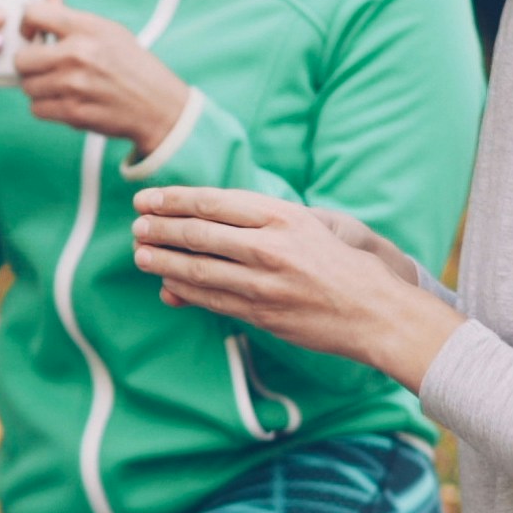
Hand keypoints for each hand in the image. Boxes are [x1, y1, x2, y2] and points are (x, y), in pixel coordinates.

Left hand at [13, 0, 193, 147]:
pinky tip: (65, 100)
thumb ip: (72, 16)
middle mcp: (77, 54)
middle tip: (42, 66)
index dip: (26, 24)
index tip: (29, 33)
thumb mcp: (109, 30)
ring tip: (59, 85)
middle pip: (22, 58)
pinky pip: (37, 109)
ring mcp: (74, 85)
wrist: (159, 105)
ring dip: (38, 87)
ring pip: (27, 86)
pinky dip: (47, 107)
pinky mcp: (73, 112)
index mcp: (87, 28)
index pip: (34, 14)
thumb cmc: (134, 66)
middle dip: (28, 63)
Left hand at [127, 184, 464, 386]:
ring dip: (164, 261)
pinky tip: (167, 285)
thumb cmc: (344, 266)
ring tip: (140, 254)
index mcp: (283, 216)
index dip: (174, 200)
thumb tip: (213, 218)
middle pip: (199, 233)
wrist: (376, 312)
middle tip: (136, 226)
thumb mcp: (311, 227)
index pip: (214, 202)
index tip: (147, 199)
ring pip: (199, 268)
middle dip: (161, 229)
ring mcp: (264, 282)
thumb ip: (265, 222)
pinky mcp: (262, 313)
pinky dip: (185, 291)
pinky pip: (212, 300)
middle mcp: (271, 246)